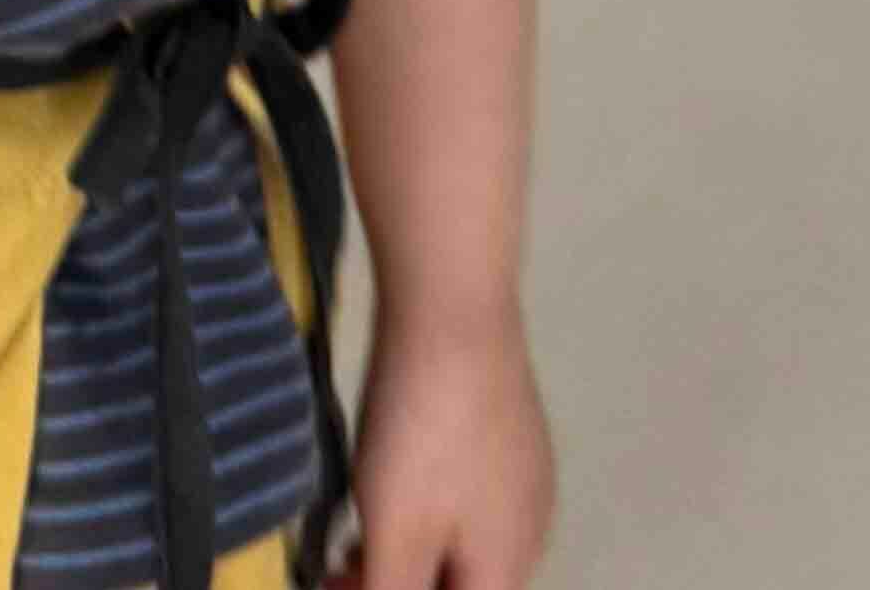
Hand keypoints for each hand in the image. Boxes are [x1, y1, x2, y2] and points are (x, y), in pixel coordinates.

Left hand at [325, 304, 557, 589]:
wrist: (454, 308)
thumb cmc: (422, 431)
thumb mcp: (396, 532)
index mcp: (509, 563)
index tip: (343, 586)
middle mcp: (531, 527)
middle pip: (465, 581)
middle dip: (403, 582)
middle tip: (338, 564)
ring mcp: (526, 472)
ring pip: (465, 538)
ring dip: (410, 548)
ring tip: (354, 526)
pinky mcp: (510, 426)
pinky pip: (470, 493)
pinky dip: (429, 506)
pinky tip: (390, 474)